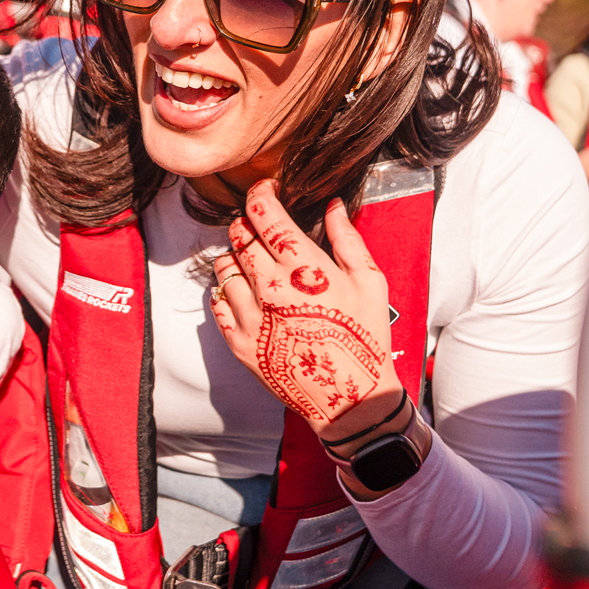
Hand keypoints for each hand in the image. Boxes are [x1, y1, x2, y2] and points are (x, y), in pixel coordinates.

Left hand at [210, 180, 401, 439]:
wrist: (350, 398)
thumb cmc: (364, 339)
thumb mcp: (370, 282)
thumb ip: (347, 239)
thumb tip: (334, 205)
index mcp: (303, 267)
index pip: (265, 214)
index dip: (260, 194)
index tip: (264, 191)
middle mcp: (271, 287)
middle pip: (239, 235)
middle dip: (248, 225)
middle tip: (260, 230)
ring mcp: (251, 316)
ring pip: (224, 266)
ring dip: (235, 257)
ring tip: (254, 265)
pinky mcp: (239, 342)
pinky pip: (217, 302)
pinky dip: (226, 292)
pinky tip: (246, 295)